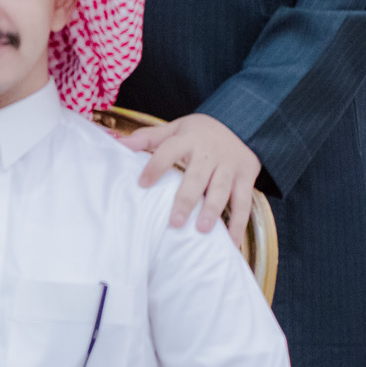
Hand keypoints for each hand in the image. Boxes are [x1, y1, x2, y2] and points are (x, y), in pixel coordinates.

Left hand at [122, 113, 261, 244]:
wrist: (240, 124)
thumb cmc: (198, 133)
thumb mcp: (175, 128)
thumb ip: (148, 137)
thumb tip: (119, 144)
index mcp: (189, 139)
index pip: (168, 151)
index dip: (155, 167)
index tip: (142, 184)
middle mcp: (210, 152)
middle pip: (197, 177)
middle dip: (186, 199)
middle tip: (174, 222)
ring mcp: (230, 164)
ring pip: (221, 189)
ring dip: (212, 211)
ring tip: (201, 230)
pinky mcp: (247, 176)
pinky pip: (244, 202)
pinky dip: (239, 223)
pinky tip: (232, 242)